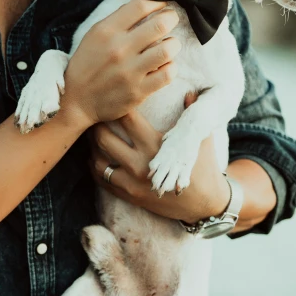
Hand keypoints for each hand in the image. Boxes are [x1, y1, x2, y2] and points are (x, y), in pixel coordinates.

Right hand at [62, 0, 180, 127]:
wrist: (76, 100)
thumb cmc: (88, 64)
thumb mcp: (95, 35)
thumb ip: (118, 19)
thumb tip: (146, 3)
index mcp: (107, 31)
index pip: (141, 5)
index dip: (157, 1)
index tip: (162, 4)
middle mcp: (119, 49)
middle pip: (160, 24)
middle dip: (171, 17)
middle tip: (170, 19)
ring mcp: (130, 71)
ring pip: (168, 49)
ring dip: (173, 43)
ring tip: (169, 44)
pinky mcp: (138, 91)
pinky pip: (168, 74)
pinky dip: (171, 67)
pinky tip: (165, 65)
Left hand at [88, 97, 230, 224]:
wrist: (204, 204)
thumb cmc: (203, 166)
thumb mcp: (200, 138)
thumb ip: (192, 112)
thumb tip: (188, 91)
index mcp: (156, 144)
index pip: (127, 119)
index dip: (116, 106)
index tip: (111, 98)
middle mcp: (140, 163)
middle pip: (104, 138)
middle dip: (97, 124)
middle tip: (94, 115)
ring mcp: (132, 182)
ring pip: (98, 160)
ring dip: (92, 147)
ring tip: (92, 134)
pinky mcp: (129, 195)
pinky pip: (102, 180)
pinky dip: (95, 166)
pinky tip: (95, 156)